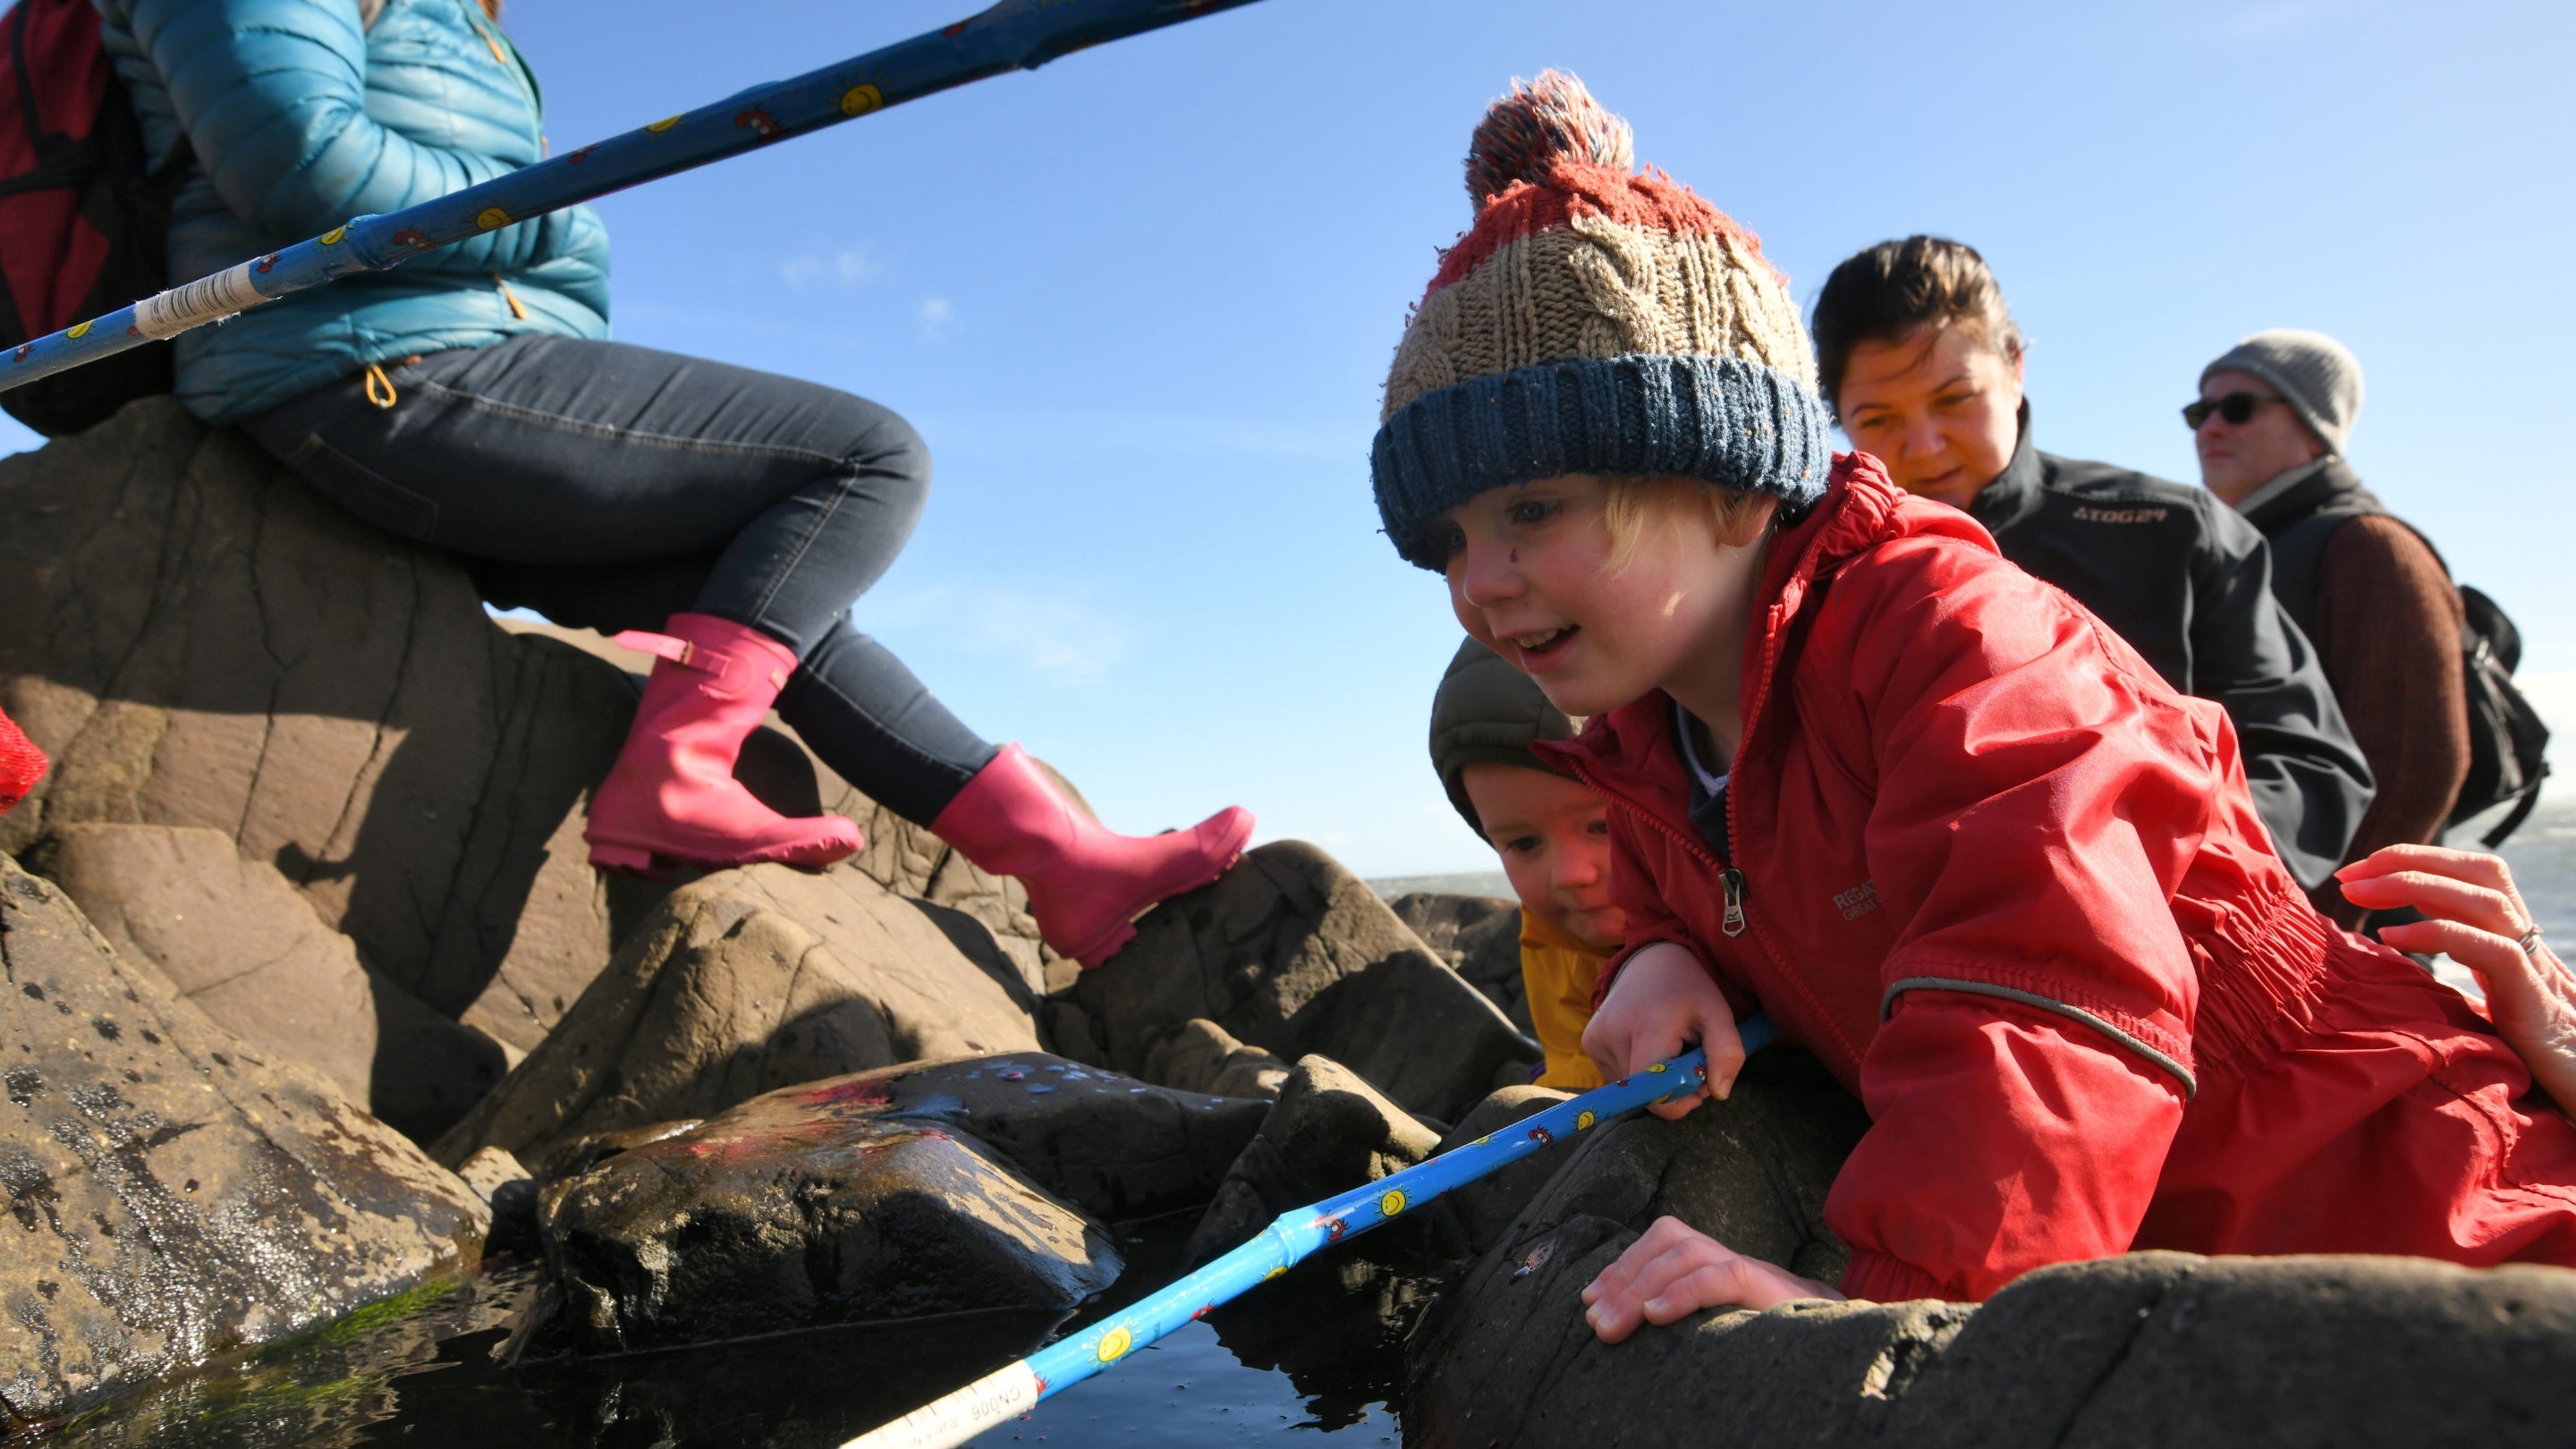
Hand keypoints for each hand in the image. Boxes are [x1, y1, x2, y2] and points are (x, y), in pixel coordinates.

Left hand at [1580, 1216, 1842, 1341]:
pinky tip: (1655, 1317)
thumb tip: (1625, 1325)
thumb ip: (1682, 1313)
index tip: (1588, 1300)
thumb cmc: (1768, 1335)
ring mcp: (1747, 1267)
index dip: (1620, 1267)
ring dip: (1641, 1287)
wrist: (1838, 1337)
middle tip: (1595, 1321)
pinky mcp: (1765, 1285)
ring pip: (1685, 1254)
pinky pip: (1720, 1276)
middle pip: (1664, 1244)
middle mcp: (1725, 1256)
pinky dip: (1682, 1292)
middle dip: (1622, 1280)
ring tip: (1613, 1324)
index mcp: (1710, 1261)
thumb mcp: (1716, 1323)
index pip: (1657, 1243)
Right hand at [1581, 942, 1743, 1119]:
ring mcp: (1595, 1039)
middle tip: (1688, 1056)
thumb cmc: (1689, 990)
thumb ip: (1727, 1054)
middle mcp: (1613, 1034)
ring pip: (1632, 1088)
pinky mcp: (1589, 1042)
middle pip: (1645, 1093)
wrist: (1651, 961)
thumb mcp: (1719, 1014)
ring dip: (1654, 1078)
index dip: (1681, 1100)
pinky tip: (1646, 1043)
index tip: (1699, 1081)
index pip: (1655, 1094)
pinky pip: (1618, 1075)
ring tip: (1667, 1046)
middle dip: (1673, 1086)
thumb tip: (1720, 1094)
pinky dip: (1638, 1070)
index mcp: (1648, 1028)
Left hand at [2337, 844, 2575, 1109]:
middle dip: (2409, 860)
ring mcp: (2537, 971)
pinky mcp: (2538, 1003)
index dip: (2416, 862)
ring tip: (2358, 893)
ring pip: (2486, 900)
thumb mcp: (2489, 1007)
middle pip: (2479, 873)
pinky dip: (2440, 935)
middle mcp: (2528, 945)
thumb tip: (2394, 961)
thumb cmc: (2533, 1060)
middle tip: (2348, 874)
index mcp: (2513, 942)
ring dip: (2415, 885)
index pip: (2471, 877)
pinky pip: (2494, 952)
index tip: (2357, 873)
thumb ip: (2458, 979)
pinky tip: (2391, 937)